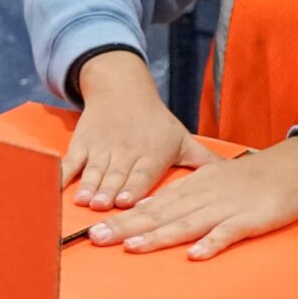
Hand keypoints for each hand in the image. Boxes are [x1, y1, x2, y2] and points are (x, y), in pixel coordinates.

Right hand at [63, 49, 219, 212]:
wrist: (122, 88)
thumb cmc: (156, 121)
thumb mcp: (181, 138)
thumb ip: (203, 161)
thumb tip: (235, 174)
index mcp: (152, 152)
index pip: (142, 173)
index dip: (133, 186)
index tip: (126, 201)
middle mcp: (126, 151)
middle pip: (116, 176)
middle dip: (108, 193)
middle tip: (102, 209)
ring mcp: (102, 148)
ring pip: (95, 170)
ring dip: (89, 186)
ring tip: (86, 202)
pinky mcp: (83, 144)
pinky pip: (73, 162)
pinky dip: (66, 174)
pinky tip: (61, 188)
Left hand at [86, 136, 297, 259]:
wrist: (288, 168)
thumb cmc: (245, 179)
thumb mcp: (205, 181)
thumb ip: (176, 196)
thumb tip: (143, 210)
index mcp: (189, 189)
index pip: (149, 206)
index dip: (122, 219)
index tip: (94, 231)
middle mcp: (200, 197)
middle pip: (159, 215)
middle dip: (127, 228)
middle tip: (98, 240)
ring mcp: (224, 208)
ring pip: (186, 223)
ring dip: (159, 236)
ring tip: (134, 247)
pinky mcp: (249, 219)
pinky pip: (228, 232)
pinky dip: (211, 243)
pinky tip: (196, 254)